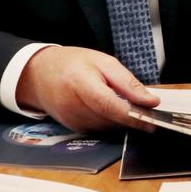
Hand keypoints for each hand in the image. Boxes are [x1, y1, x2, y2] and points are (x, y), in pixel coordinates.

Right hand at [15, 46, 158, 132]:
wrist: (39, 74)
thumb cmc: (72, 64)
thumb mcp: (103, 62)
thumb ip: (127, 83)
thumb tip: (150, 101)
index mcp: (80, 83)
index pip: (109, 105)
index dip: (132, 116)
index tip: (152, 121)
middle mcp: (72, 106)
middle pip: (111, 119)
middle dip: (131, 117)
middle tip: (146, 110)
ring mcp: (71, 120)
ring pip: (107, 127)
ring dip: (120, 120)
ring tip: (126, 105)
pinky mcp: (72, 128)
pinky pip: (99, 129)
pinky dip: (108, 121)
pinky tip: (109, 109)